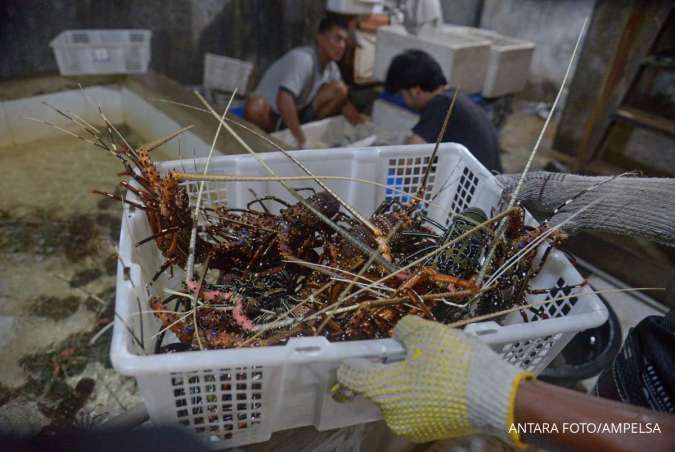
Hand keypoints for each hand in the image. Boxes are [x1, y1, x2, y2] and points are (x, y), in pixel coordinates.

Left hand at [337, 316, 533, 444]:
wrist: (496, 397)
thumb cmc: (455, 364)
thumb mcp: (427, 333)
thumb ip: (404, 330)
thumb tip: (399, 335)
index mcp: (384, 389)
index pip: (352, 377)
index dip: (352, 362)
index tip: (358, 354)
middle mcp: (392, 414)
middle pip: (380, 387)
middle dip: (392, 370)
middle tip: (412, 353)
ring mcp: (412, 427)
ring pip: (401, 398)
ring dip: (410, 383)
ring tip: (435, 366)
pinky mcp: (431, 432)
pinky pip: (419, 408)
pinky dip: (425, 395)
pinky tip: (445, 382)